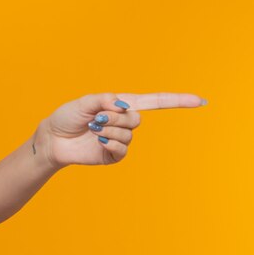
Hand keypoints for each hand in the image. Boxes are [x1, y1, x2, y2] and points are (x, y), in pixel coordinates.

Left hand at [34, 93, 206, 167]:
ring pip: (129, 134)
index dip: (177, 101)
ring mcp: (119, 139)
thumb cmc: (67, 117)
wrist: (53, 139)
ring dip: (111, 130)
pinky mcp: (112, 155)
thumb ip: (104, 100)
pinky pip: (122, 149)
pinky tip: (99, 141)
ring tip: (93, 129)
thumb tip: (121, 106)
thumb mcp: (84, 102)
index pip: (155, 102)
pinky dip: (112, 143)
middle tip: (97, 119)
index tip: (200, 101)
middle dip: (117, 118)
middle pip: (137, 119)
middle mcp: (123, 122)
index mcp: (121, 105)